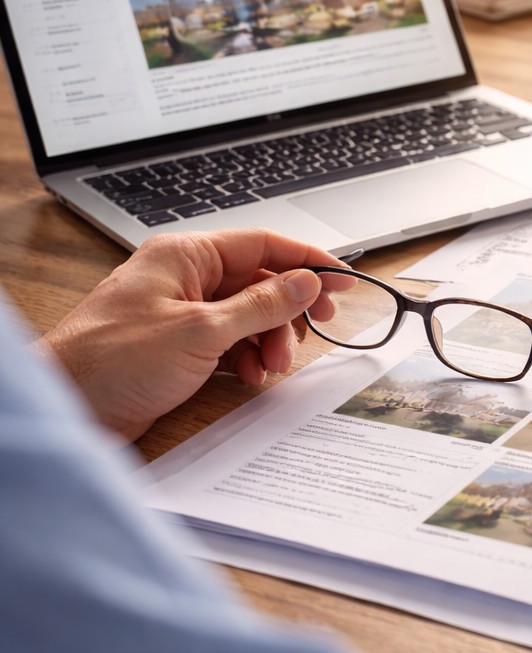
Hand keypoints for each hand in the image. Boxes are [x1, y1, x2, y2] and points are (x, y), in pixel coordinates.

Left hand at [35, 229, 342, 440]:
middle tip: (319, 327)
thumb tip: (306, 283)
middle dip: (289, 310)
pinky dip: (247, 358)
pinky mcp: (177, 347)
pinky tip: (250, 375)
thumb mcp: (202, 331)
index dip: (309, 262)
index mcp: (185, 256)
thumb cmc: (112, 362)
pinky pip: (230, 343)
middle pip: (260, 282)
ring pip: (248, 316)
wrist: (65, 407)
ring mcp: (180, 313)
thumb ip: (262, 305)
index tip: (344, 280)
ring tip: (272, 366)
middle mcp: (184, 279)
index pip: (263, 245)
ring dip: (269, 340)